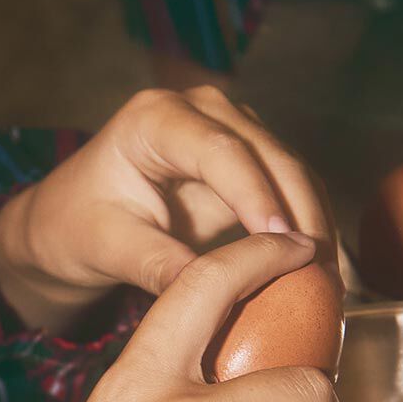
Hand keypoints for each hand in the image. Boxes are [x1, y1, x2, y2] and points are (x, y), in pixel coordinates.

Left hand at [0, 86, 334, 331]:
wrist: (71, 219)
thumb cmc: (77, 228)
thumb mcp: (107, 247)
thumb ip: (157, 265)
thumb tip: (214, 292)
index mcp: (154, 120)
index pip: (219, 151)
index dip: (256, 195)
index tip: (284, 242)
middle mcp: (198, 110)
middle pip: (269, 155)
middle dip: (301, 212)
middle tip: (324, 273)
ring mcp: (228, 127)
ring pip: (291, 169)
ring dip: (315, 221)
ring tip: (331, 278)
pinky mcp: (247, 156)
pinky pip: (290, 186)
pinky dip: (307, 224)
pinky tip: (321, 268)